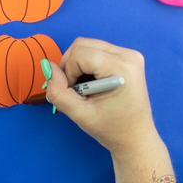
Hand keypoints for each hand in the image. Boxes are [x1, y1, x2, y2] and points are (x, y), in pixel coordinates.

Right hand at [45, 37, 161, 158]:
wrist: (135, 138)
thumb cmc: (111, 129)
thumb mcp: (78, 114)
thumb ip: (57, 91)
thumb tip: (47, 66)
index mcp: (122, 68)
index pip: (80, 54)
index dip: (67, 71)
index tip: (73, 92)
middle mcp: (128, 55)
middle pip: (82, 45)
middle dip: (70, 66)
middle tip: (74, 90)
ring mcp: (129, 55)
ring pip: (86, 46)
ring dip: (77, 65)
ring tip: (84, 88)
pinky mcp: (126, 58)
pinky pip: (95, 51)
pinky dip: (85, 65)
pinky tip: (92, 84)